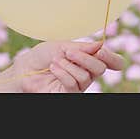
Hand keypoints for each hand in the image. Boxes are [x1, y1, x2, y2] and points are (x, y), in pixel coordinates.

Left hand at [9, 40, 125, 92]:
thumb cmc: (44, 55)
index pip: (110, 62)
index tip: (102, 51)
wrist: (26, 66)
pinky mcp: (68, 94)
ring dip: (69, 65)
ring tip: (55, 61)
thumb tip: (101, 44)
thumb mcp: (63, 46)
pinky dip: (63, 74)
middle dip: (86, 59)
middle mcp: (86, 73)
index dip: (112, 58)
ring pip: (86, 76)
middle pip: (100, 69)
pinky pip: (73, 84)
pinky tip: (54, 68)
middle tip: (70, 52)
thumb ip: (83, 47)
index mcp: (88, 59)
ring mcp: (78, 85)